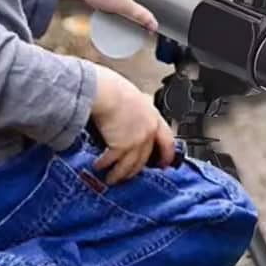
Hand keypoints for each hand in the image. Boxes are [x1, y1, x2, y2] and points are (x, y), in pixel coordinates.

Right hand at [89, 65, 176, 184]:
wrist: (105, 91)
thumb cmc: (113, 87)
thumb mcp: (132, 96)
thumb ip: (134, 110)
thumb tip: (127, 116)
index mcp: (153, 116)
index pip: (167, 140)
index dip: (167, 155)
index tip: (164, 163)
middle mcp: (148, 131)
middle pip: (145, 157)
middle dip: (136, 170)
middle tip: (130, 175)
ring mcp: (136, 141)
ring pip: (130, 165)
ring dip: (119, 174)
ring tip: (112, 178)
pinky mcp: (121, 147)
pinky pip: (113, 162)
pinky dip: (105, 165)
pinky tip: (99, 165)